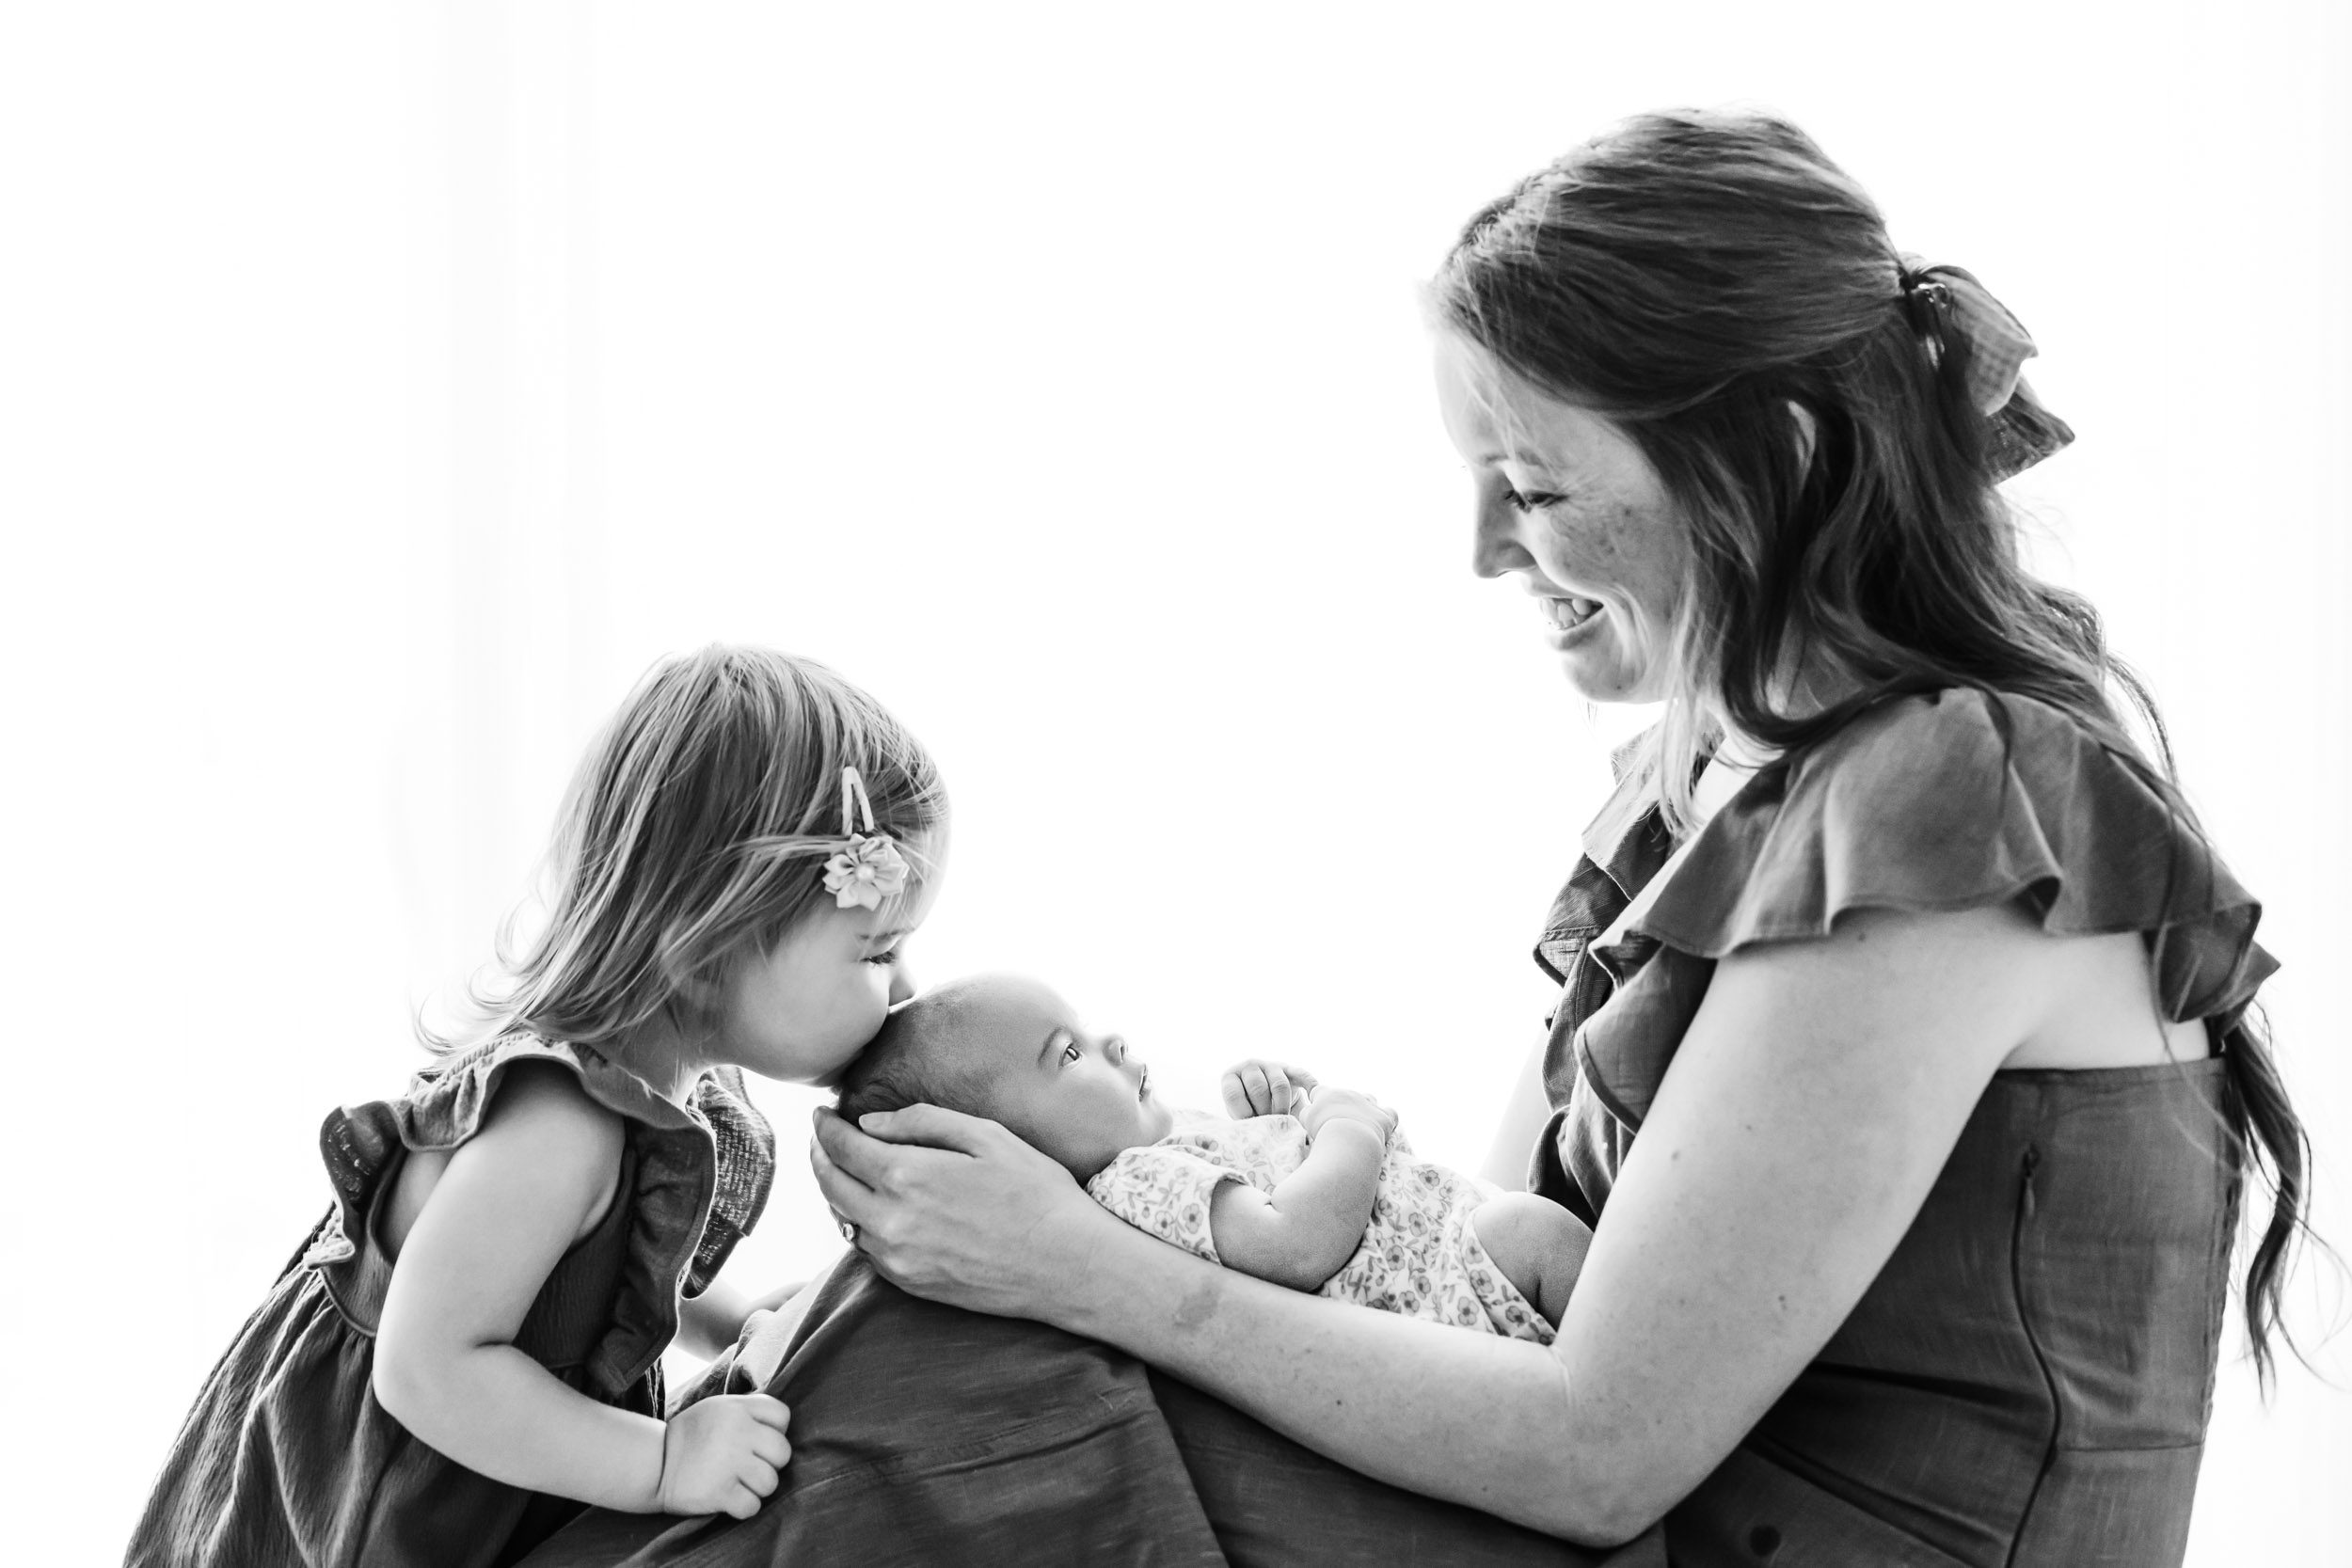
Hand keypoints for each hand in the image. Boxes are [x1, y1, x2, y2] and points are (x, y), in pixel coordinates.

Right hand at [656, 1392, 791, 1518]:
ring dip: (758, 1488)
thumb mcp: (718, 1408)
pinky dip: (744, 1507)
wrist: (654, 1463)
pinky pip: (752, 1506)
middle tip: (750, 1467)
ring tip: (739, 1483)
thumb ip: (749, 1411)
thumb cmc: (691, 1436)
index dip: (775, 1431)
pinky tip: (730, 1499)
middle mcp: (737, 1432)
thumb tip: (781, 1426)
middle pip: (783, 1452)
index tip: (758, 1441)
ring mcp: (729, 1463)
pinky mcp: (719, 1492)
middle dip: (770, 1463)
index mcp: (737, 1408)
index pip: (782, 1416)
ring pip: (771, 1482)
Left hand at [809, 1104, 1117, 1322]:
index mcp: (906, 1175)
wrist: (1066, 1264)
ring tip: (846, 1169)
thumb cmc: (1035, 1191)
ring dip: (837, 1191)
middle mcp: (890, 1221)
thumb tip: (869, 1123)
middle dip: (820, 1156)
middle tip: (822, 1138)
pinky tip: (876, 1208)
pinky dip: (861, 1223)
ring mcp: (897, 1259)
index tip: (821, 1113)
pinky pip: (867, 1249)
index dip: (825, 1127)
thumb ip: (921, 1121)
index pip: (841, 1147)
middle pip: (830, 1184)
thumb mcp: (986, 1135)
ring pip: (843, 1219)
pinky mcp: (910, 1285)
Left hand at [1220, 1059, 1319, 1118]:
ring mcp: (1271, 1065)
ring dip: (1282, 1106)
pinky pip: (1302, 1075)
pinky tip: (1312, 1095)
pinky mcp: (1291, 1069)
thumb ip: (1244, 1120)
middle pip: (1257, 1088)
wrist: (1267, 1098)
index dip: (1242, 1113)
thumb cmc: (1250, 1111)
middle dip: (1264, 1110)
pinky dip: (1309, 1084)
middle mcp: (1249, 1066)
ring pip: (1279, 1084)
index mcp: (1230, 1077)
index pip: (1233, 1093)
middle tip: (1269, 1124)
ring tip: (1283, 1120)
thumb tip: (1254, 1140)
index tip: (1252, 1126)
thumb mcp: (1241, 1113)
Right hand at [1300, 1086, 1395, 1145]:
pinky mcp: (1384, 1116)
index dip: (1318, 1102)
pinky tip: (1382, 1128)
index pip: (1320, 1091)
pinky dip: (1386, 1118)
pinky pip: (1389, 1113)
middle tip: (1338, 1127)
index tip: (1317, 1116)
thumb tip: (1310, 1110)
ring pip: (1369, 1099)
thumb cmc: (1323, 1131)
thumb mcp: (1306, 1120)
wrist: (1349, 1138)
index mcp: (1327, 1093)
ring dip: (1365, 1109)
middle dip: (1342, 1107)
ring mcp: (1369, 1103)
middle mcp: (1349, 1094)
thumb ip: (1307, 1112)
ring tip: (1360, 1126)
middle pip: (1345, 1096)